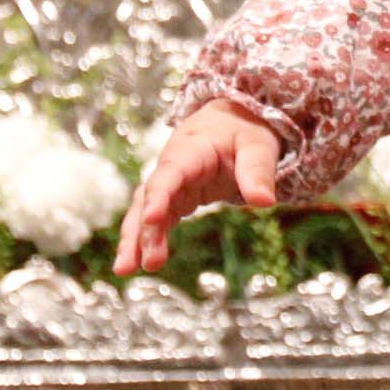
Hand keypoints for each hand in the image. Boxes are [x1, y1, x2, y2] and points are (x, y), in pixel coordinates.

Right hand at [112, 100, 278, 274]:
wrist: (232, 119)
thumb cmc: (244, 131)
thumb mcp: (258, 146)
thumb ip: (258, 172)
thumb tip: (264, 203)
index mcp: (191, 149)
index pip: (171, 173)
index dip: (160, 196)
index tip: (152, 220)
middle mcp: (172, 166)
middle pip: (150, 196)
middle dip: (144, 229)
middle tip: (145, 262)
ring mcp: (170, 183)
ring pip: (144, 210)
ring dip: (136, 239)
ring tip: (125, 269)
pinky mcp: (174, 197)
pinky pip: (157, 219)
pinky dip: (148, 239)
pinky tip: (142, 262)